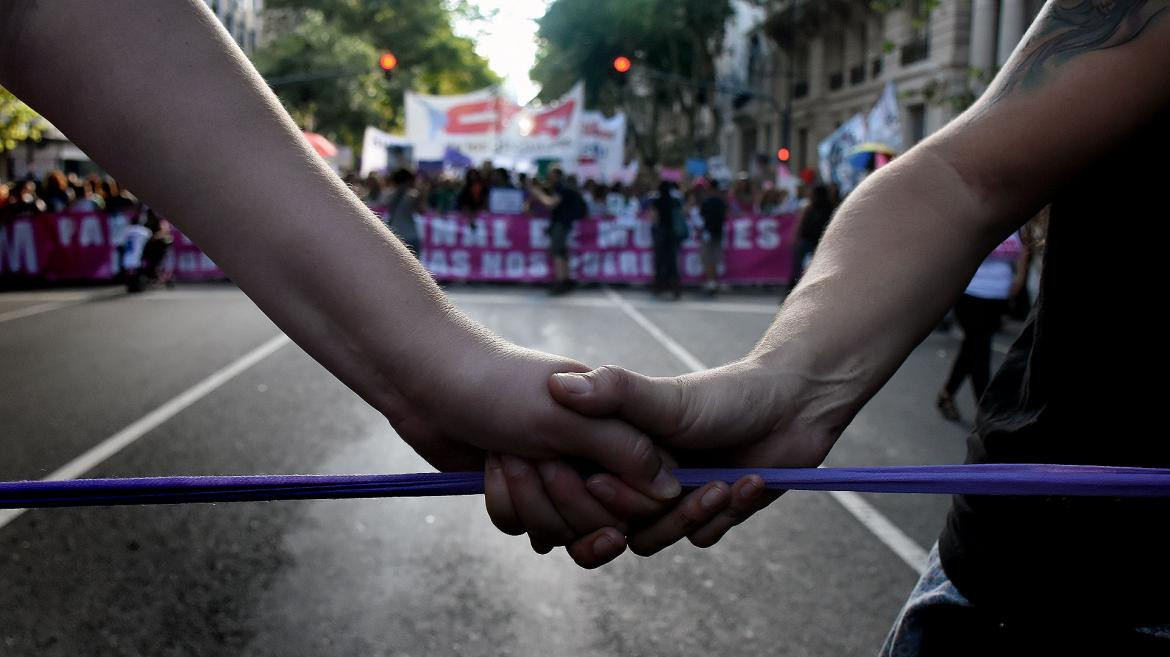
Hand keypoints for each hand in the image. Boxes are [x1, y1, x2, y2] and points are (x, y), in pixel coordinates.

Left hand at [386, 340, 681, 503]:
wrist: (426, 375)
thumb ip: (622, 450)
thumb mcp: (564, 416)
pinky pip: (524, 527)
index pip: (645, 495)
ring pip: (560, 531)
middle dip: (565, 502)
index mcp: (616, 432)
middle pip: (602, 523)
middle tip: (539, 460)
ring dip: (529, 503)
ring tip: (508, 457)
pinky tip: (491, 468)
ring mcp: (555, 475)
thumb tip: (672, 488)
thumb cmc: (497, 383)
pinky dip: (504, 504)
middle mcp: (591, 457)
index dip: (621, 502)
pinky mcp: (520, 491)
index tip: (590, 480)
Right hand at [484, 355, 851, 565]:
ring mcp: (671, 498)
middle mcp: (636, 477)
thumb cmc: (723, 395)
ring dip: (689, 514)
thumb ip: (613, 395)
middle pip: (614, 523)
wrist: (792, 403)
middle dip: (641, 509)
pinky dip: (726, 512)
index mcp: (615, 450)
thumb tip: (555, 386)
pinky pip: (701, 535)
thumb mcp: (664, 397)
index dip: (588, 495)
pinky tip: (749, 481)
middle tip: (675, 484)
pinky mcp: (708, 513)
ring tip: (721, 484)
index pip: (579, 492)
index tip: (602, 480)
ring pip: (656, 536)